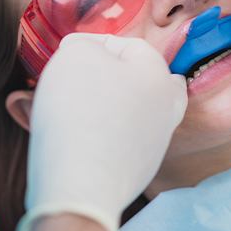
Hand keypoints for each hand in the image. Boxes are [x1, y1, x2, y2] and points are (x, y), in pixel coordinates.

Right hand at [15, 33, 186, 230]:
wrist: (80, 186)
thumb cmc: (79, 111)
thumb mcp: (75, 55)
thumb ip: (83, 44)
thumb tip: (84, 52)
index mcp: (158, 75)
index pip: (126, 45)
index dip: (92, 44)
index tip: (65, 53)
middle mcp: (165, 109)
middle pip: (136, 80)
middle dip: (104, 76)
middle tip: (74, 79)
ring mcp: (154, 143)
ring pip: (127, 111)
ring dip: (98, 105)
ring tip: (64, 106)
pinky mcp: (137, 171)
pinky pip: (116, 141)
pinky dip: (97, 133)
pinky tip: (73, 135)